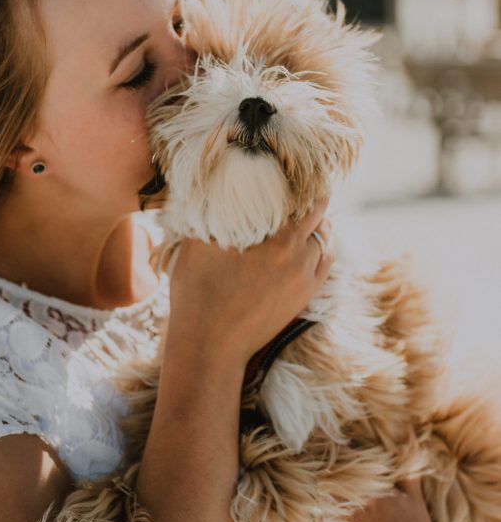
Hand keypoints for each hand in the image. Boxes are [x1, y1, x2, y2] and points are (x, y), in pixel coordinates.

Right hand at [167, 199, 334, 370]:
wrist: (210, 346)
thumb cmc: (197, 295)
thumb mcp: (195, 245)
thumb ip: (210, 212)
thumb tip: (211, 184)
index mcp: (278, 242)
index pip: (309, 201)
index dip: (303, 185)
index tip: (292, 174)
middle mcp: (299, 258)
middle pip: (321, 218)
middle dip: (310, 203)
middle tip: (296, 191)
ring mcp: (305, 280)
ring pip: (327, 241)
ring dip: (317, 226)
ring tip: (301, 216)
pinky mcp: (304, 297)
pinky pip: (325, 263)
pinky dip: (321, 248)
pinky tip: (308, 242)